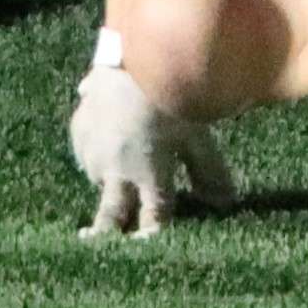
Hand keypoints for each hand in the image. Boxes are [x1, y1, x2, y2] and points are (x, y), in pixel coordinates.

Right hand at [73, 51, 236, 238]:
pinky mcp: (79, 129)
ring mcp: (93, 150)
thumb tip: (227, 205)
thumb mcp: (198, 133)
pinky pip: (84, 149)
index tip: (148, 250)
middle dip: (105, 235)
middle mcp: (116, 170)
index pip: (153, 217)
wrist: (134, 56)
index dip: (152, 237)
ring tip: (113, 175)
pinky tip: (104, 136)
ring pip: (97, 179)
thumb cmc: (173, 93)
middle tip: (94, 246)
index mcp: (149, 174)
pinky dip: (94, 149)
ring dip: (105, 182)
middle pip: (110, 214)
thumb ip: (210, 172)